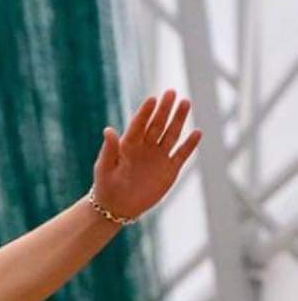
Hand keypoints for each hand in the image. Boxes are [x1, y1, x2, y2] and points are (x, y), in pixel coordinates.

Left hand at [92, 90, 200, 220]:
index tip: (152, 99)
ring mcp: (159, 156)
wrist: (116, 208)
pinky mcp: (169, 169)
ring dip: (179, 119)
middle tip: (171, 92)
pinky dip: (189, 145)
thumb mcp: (104, 168)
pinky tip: (197, 133)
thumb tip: (108, 129)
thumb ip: (108, 149)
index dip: (145, 112)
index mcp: (129, 144)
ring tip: (185, 103)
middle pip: (157, 124)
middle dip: (164, 109)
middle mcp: (146, 147)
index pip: (139, 124)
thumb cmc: (106, 186)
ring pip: (171, 134)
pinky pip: (181, 154)